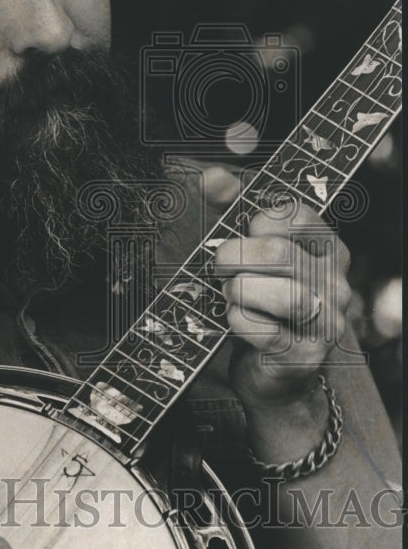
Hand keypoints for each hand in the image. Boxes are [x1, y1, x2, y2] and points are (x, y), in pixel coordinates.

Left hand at [205, 168, 351, 405]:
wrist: (271, 372)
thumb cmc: (259, 302)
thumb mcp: (247, 251)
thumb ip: (231, 209)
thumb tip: (213, 176)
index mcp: (326, 247)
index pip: (296, 214)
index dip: (258, 219)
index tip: (245, 232)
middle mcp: (335, 283)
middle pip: (279, 254)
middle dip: (234, 256)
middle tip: (219, 266)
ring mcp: (325, 321)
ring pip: (284, 295)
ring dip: (240, 291)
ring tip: (231, 294)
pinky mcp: (305, 355)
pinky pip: (264, 330)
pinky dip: (238, 321)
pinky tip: (234, 320)